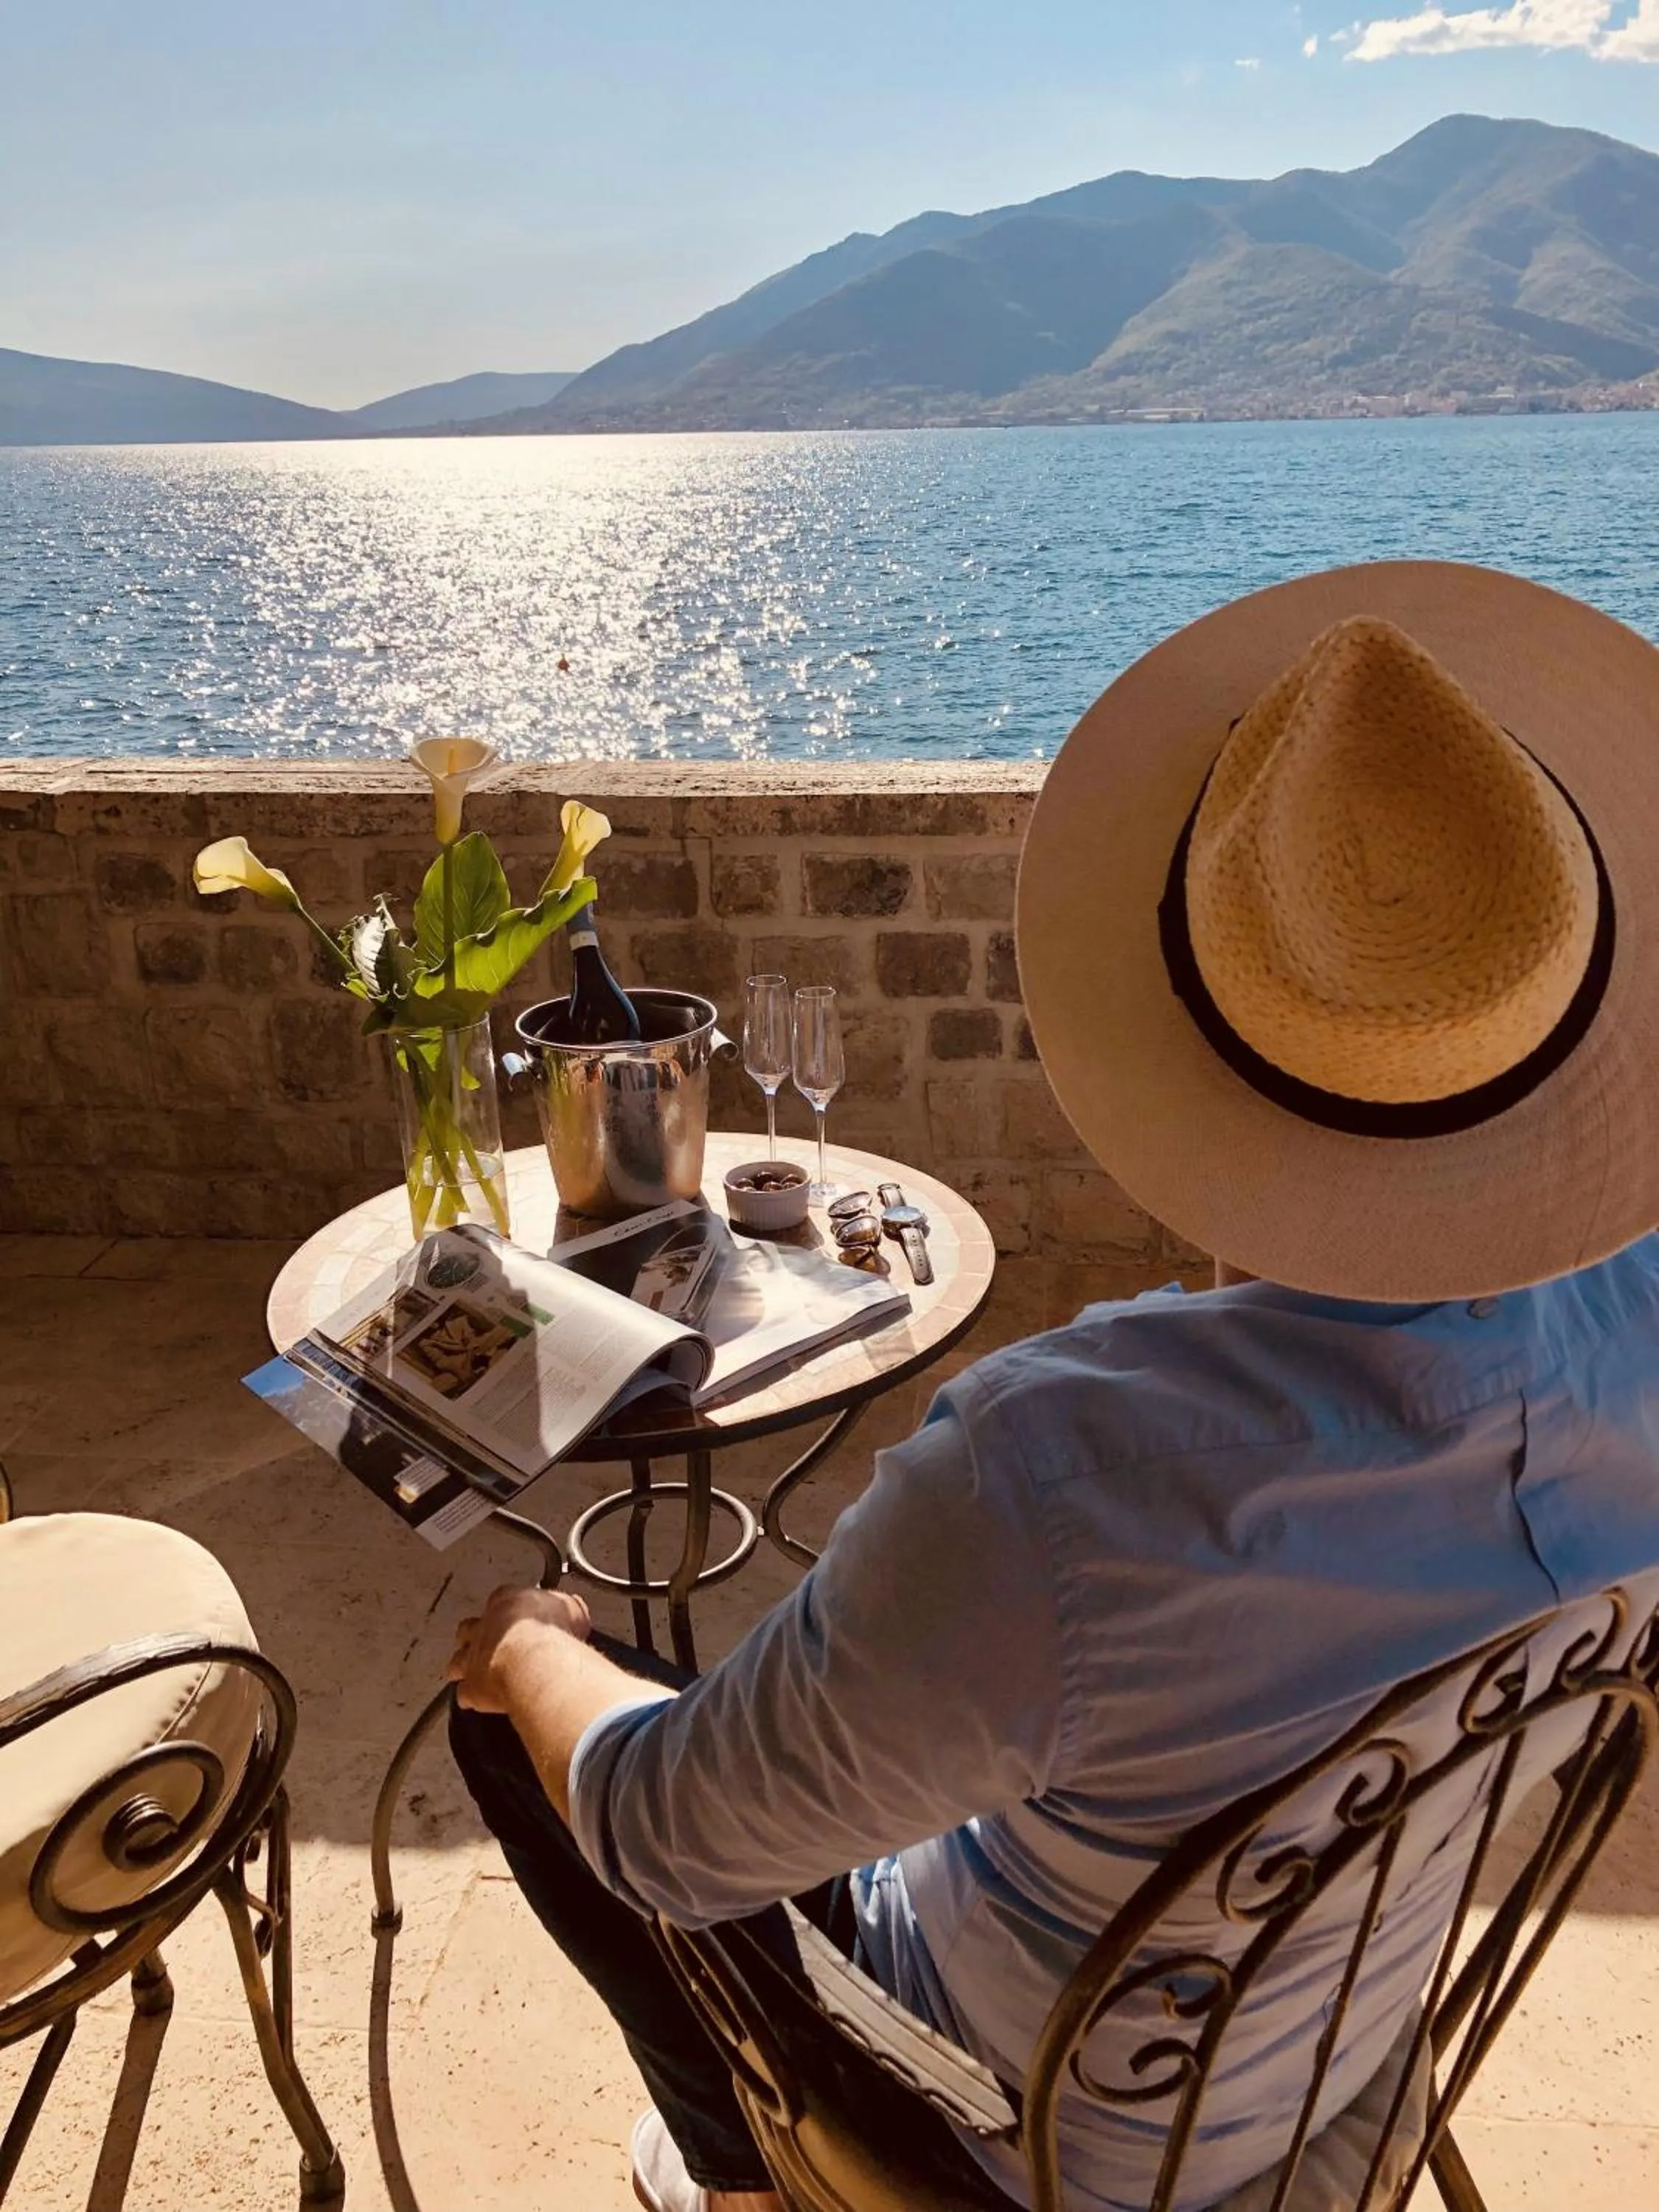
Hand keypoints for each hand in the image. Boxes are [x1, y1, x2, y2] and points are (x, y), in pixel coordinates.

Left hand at [445, 1584, 591, 1713]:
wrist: (535, 1662)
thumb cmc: (551, 1633)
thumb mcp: (572, 1610)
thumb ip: (567, 1607)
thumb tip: (573, 1607)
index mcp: (506, 1602)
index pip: (501, 1600)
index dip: (506, 1609)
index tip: (515, 1616)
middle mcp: (484, 1628)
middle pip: (468, 1628)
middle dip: (472, 1635)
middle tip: (484, 1642)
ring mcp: (474, 1657)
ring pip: (458, 1660)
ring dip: (462, 1666)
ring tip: (469, 1672)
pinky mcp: (472, 1686)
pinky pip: (463, 1693)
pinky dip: (467, 1697)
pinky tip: (475, 1700)